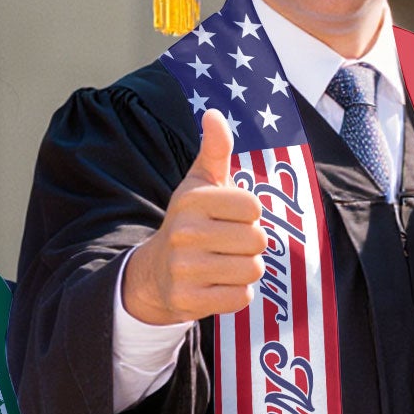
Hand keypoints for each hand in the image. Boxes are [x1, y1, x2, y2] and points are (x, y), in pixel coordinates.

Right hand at [120, 109, 268, 325]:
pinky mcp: (189, 300)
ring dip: (246, 269)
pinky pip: (241, 298)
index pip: (253, 206)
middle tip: (228, 244)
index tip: (229, 217)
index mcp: (192, 200)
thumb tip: (214, 114)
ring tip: (224, 263)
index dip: (249, 214)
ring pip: (252, 270)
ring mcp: (184, 269)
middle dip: (251, 244)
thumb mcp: (200, 184)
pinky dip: (237, 293)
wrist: (155, 272)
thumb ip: (215, 150)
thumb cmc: (190, 221)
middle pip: (257, 240)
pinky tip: (217, 284)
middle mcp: (185, 232)